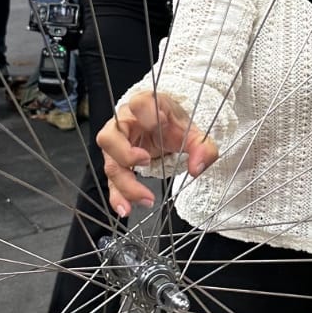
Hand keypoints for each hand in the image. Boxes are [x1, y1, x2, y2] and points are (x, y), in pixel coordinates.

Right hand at [98, 91, 218, 216]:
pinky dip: (118, 197)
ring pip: (109, 163)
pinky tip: (126, 209)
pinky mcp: (117, 163)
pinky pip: (111, 182)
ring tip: (146, 199)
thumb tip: (197, 168)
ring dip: (125, 184)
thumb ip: (202, 147)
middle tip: (146, 162)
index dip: (145, 113)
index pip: (137, 103)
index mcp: (145, 106)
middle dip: (125, 153)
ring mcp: (117, 145)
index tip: (159, 125)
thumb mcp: (192, 132)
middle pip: (110, 137)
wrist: (166, 129)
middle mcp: (124, 124)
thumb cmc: (174, 125)